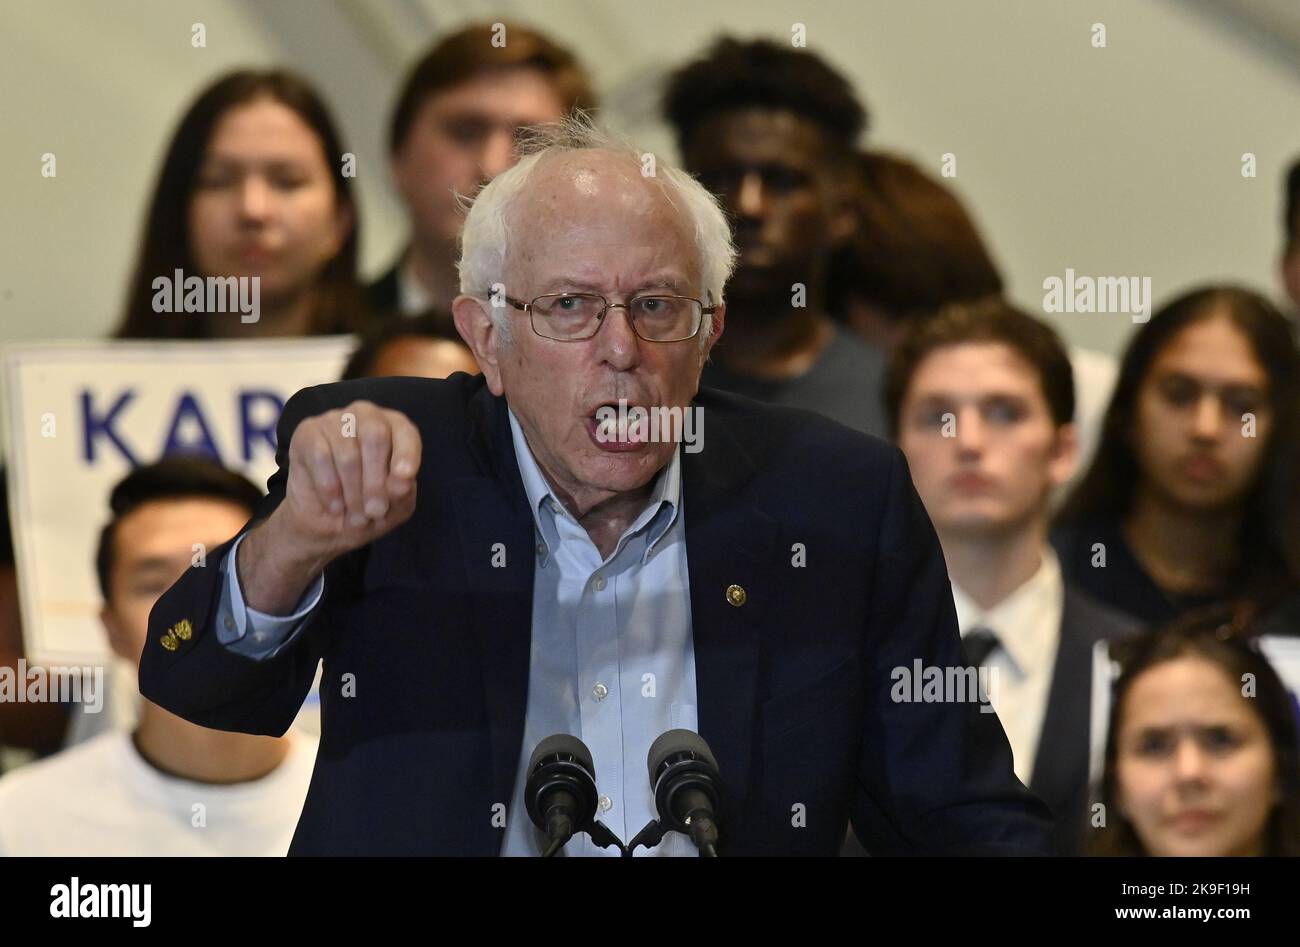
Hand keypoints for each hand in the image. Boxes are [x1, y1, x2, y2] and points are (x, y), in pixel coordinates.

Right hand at [239, 400, 420, 613]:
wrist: (321, 531)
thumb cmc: (363, 513)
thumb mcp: (394, 509)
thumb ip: (404, 491)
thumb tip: (400, 479)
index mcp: (394, 431)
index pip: (405, 430)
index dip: (406, 455)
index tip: (401, 483)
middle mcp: (365, 416)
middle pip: (376, 434)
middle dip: (375, 479)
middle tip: (372, 511)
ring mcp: (333, 422)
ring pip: (347, 446)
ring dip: (352, 487)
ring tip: (352, 513)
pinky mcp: (305, 434)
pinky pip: (318, 453)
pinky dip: (328, 486)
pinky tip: (331, 506)